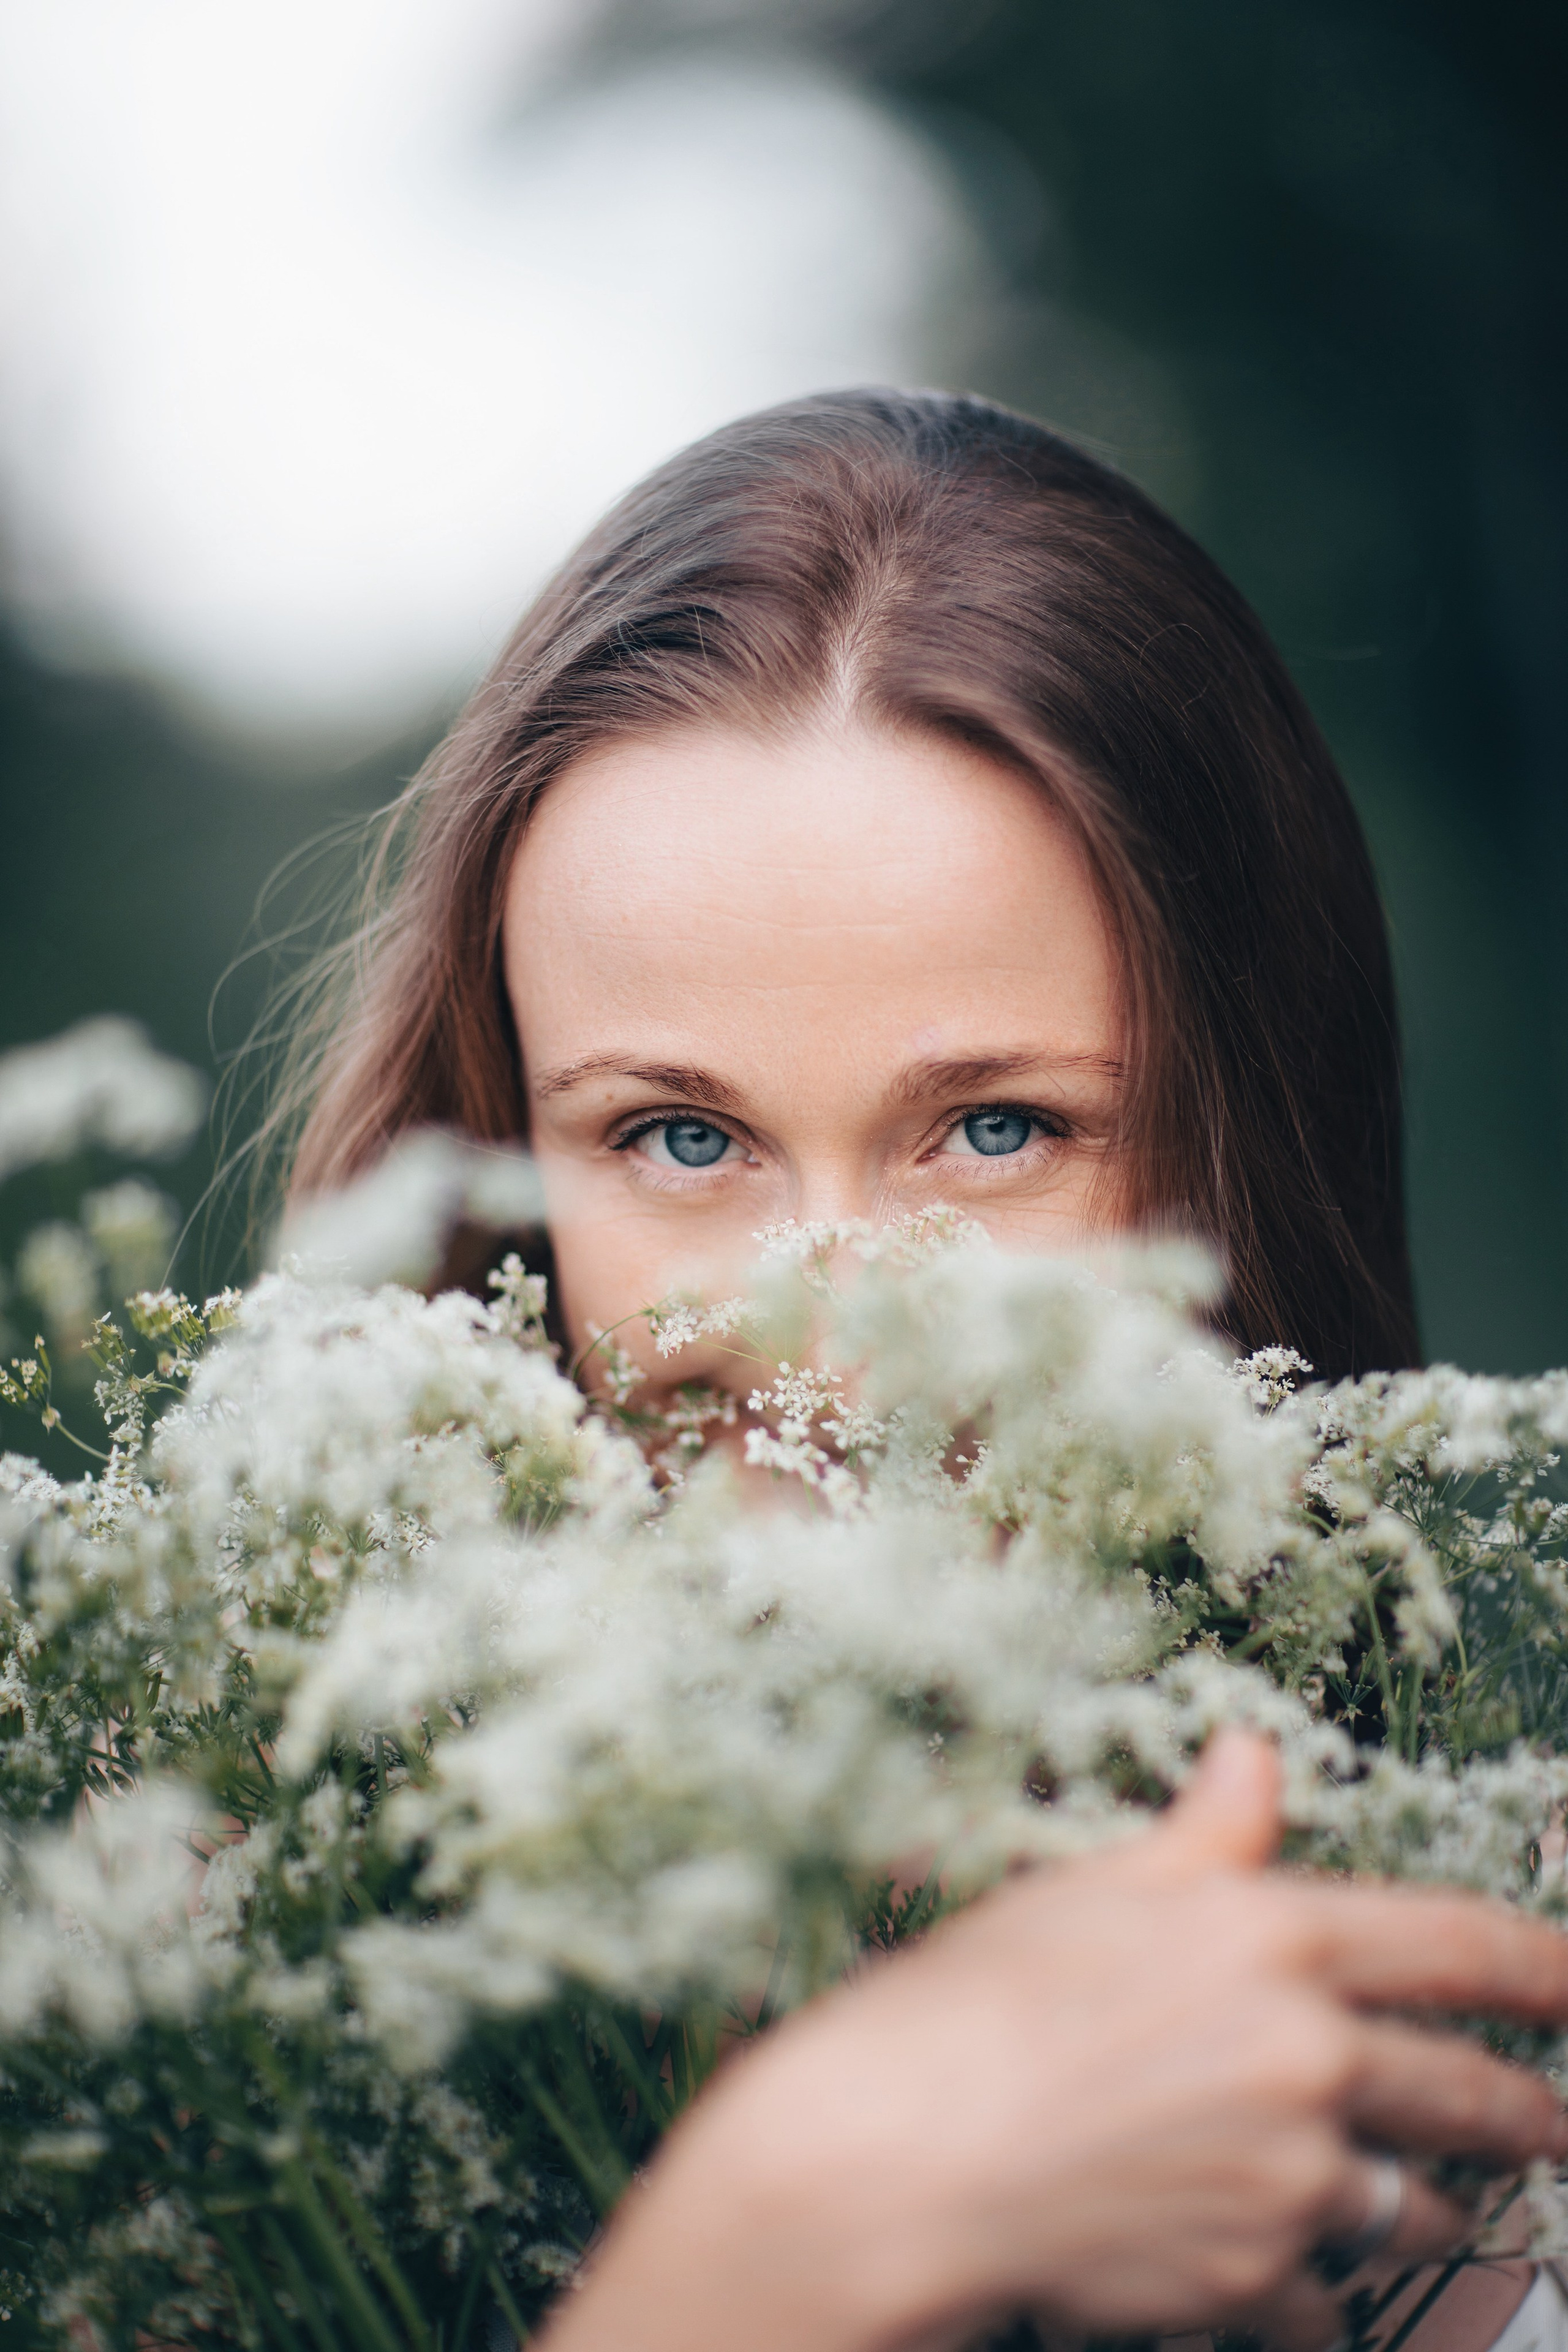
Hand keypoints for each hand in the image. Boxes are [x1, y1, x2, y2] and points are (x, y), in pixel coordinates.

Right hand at [541, 1732, 1567, 2351]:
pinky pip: (1320, 2302)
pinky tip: (1270, 2273)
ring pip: (1412, 2207)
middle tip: (1555, 2121)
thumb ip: (1204, 1839)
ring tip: (1409, 2205)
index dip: (1545, 1967)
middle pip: (1473, 2092)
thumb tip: (1254, 1758)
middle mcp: (1309, 2057)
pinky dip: (1304, 2292)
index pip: (1461, 1947)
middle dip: (1530, 2110)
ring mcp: (1291, 2178)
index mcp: (1276, 1941)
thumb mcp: (1093, 1889)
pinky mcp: (1252, 2279)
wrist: (903, 2154)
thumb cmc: (976, 2005)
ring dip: (1418, 2206)